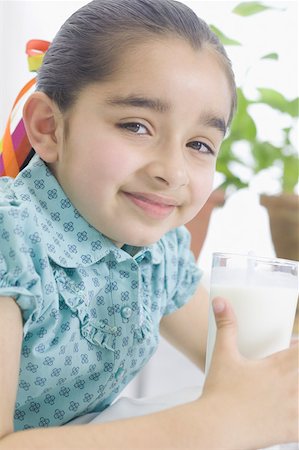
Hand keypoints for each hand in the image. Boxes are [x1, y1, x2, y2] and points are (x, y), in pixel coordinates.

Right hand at [201, 297, 298, 448]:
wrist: (215, 427)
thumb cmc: (220, 391)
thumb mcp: (223, 353)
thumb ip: (226, 325)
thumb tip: (220, 300)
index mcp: (279, 368)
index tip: (293, 345)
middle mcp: (291, 388)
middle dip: (298, 367)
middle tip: (288, 366)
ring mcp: (293, 411)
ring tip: (289, 387)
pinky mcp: (290, 431)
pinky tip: (292, 412)